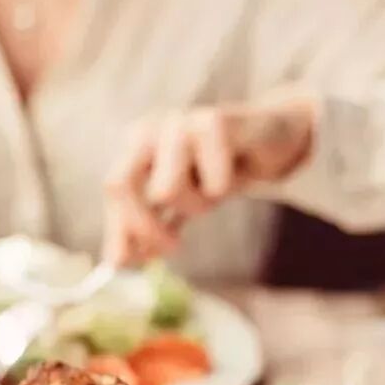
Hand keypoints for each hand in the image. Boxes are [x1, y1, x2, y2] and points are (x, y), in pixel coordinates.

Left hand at [103, 89, 315, 264]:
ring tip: (214, 192)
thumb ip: (146, 229)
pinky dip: (224, 188)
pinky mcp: (214, 122)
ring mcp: (179, 122)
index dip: (121, 230)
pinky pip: (213, 182)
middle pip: (119, 183)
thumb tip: (116, 262)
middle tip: (174, 247)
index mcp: (135, 146)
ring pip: (166, 190)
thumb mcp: (177, 204)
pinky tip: (236, 171)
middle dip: (144, 226)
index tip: (136, 262)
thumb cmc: (217, 171)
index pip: (113, 190)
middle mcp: (149, 129)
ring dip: (197, 206)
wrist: (271, 139)